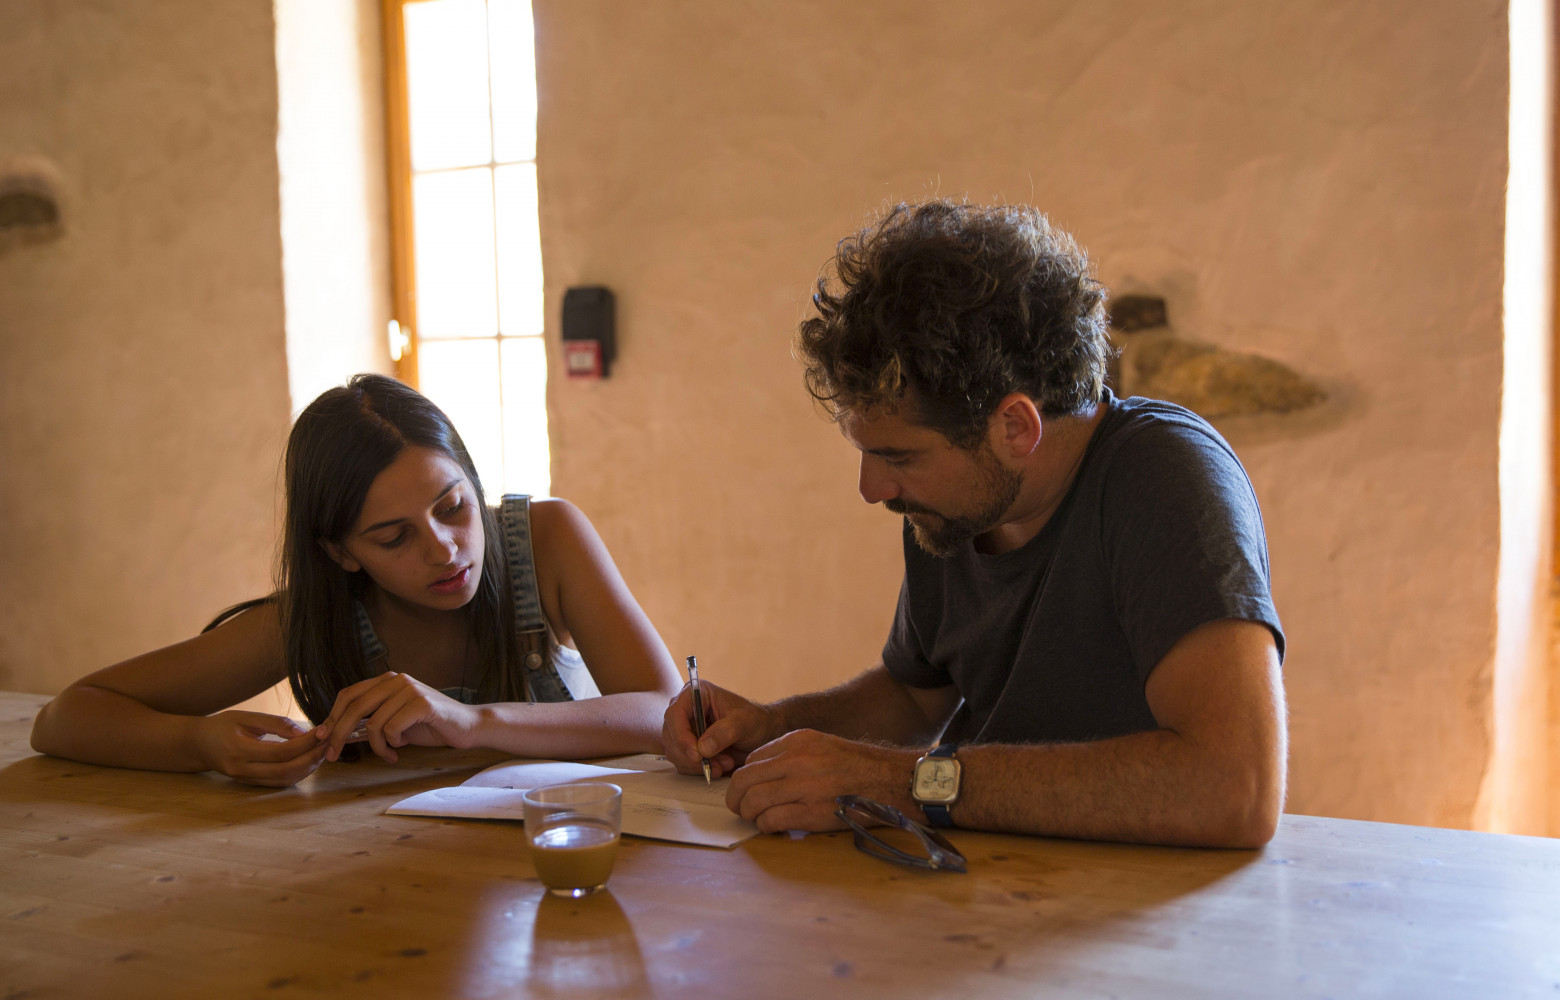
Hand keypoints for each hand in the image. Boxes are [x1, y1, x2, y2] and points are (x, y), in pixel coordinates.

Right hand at [193, 711, 326, 787]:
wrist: (198, 745)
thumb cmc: (221, 726)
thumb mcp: (245, 717)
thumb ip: (275, 724)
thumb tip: (303, 733)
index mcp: (239, 751)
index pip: (281, 752)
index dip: (305, 743)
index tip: (323, 730)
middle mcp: (242, 770)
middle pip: (286, 770)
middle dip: (312, 757)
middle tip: (329, 742)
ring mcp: (246, 780)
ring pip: (285, 780)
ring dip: (308, 767)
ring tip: (323, 750)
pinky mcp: (251, 784)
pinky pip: (279, 783)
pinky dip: (298, 773)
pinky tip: (309, 760)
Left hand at [316, 672, 479, 762]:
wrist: (467, 727)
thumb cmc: (429, 725)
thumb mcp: (393, 722)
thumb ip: (369, 723)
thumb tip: (335, 734)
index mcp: (387, 680)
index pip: (348, 695)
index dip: (332, 717)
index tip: (322, 739)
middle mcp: (397, 679)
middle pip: (354, 707)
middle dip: (339, 735)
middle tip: (332, 756)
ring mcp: (410, 689)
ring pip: (374, 723)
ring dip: (377, 746)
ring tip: (389, 753)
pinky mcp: (422, 703)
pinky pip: (392, 729)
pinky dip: (393, 744)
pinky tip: (403, 747)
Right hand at [661, 680, 782, 778]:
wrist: (761, 734)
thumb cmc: (755, 721)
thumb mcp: (745, 723)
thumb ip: (725, 732)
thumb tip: (703, 748)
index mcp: (697, 693)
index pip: (676, 714)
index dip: (681, 736)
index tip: (697, 754)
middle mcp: (685, 709)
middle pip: (671, 735)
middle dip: (692, 755)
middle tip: (717, 764)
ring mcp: (684, 728)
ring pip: (674, 752)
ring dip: (698, 764)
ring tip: (725, 764)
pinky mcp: (686, 746)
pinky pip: (682, 762)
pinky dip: (698, 769)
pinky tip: (720, 766)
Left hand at [725, 729, 916, 833]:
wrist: (886, 781)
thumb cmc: (854, 766)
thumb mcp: (820, 745)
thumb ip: (790, 754)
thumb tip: (761, 773)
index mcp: (796, 742)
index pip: (751, 760)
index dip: (745, 778)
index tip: (747, 789)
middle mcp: (796, 761)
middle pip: (744, 780)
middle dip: (736, 797)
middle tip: (739, 807)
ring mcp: (803, 787)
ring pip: (753, 801)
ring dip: (748, 814)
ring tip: (756, 818)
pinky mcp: (810, 813)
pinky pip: (771, 820)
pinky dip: (765, 826)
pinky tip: (772, 826)